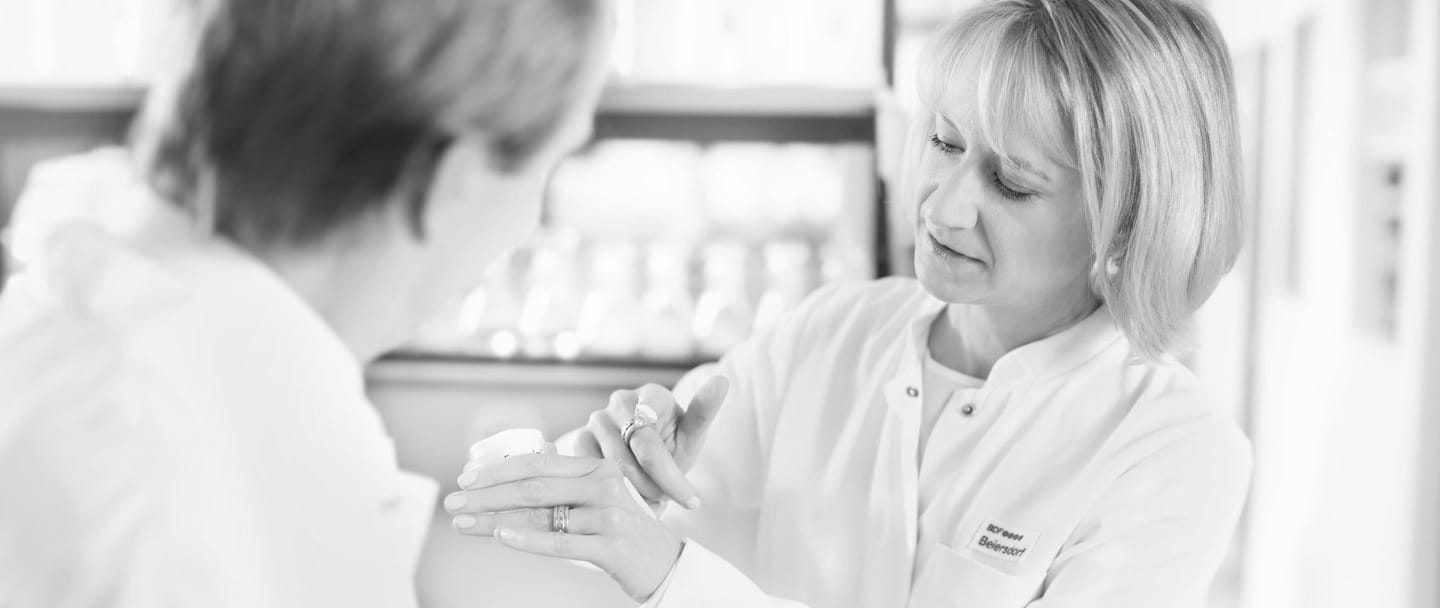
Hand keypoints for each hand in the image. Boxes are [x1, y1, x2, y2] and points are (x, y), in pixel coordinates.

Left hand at [445, 454, 683, 601]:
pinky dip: (527, 539)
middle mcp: (604, 486)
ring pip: (541, 515)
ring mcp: (608, 516)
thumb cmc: (621, 529)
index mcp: (597, 467)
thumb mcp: (599, 496)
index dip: (498, 469)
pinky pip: (560, 543)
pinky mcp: (611, 547)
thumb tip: (508, 480)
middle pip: (533, 487)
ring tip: (464, 523)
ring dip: (494, 519)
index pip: (538, 462)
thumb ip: (565, 484)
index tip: (466, 477)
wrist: (664, 562)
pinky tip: (501, 536)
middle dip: (487, 494)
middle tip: (454, 501)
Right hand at [572, 376, 729, 508]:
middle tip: (668, 502)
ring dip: (635, 492)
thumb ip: (705, 411)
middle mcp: (621, 401)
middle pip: (636, 455)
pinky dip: (611, 490)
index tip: (692, 502)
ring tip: (650, 498)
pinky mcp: (578, 439)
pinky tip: (626, 497)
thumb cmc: (673, 446)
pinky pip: (592, 473)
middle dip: (656, 486)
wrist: (643, 459)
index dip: (671, 476)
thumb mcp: (692, 435)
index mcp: (652, 394)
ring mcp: (596, 419)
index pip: (659, 439)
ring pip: (613, 468)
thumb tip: (722, 380)